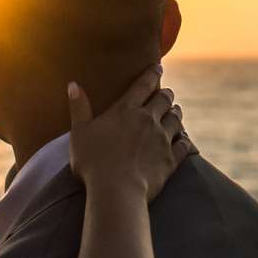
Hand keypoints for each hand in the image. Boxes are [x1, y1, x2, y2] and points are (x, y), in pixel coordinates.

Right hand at [67, 64, 191, 201]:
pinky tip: (184, 140)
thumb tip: (73, 84)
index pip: (143, 85)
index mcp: (126, 110)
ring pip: (176, 119)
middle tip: (166, 92)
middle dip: (166, 93)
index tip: (158, 66)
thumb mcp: (79, 133)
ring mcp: (162, 139)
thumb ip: (79, 108)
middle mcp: (148, 120)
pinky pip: (184, 145)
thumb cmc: (93, 163)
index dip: (152, 73)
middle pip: (164, 99)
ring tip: (175, 112)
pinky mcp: (171, 159)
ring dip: (176, 113)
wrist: (116, 191)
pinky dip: (184, 140)